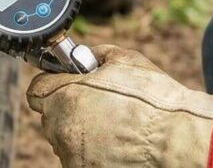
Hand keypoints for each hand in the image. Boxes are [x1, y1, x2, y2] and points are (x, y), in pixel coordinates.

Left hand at [26, 45, 212, 167]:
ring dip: (81, 131)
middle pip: (51, 115)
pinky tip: (117, 143)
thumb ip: (95, 55)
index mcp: (66, 95)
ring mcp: (71, 155)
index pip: (36, 90)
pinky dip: (93, 151)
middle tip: (99, 104)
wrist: (176, 140)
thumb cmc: (153, 100)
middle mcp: (62, 127)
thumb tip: (82, 57)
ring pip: (66, 138)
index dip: (52, 84)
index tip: (64, 85)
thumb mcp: (125, 60)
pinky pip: (80, 157)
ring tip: (114, 125)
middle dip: (69, 108)